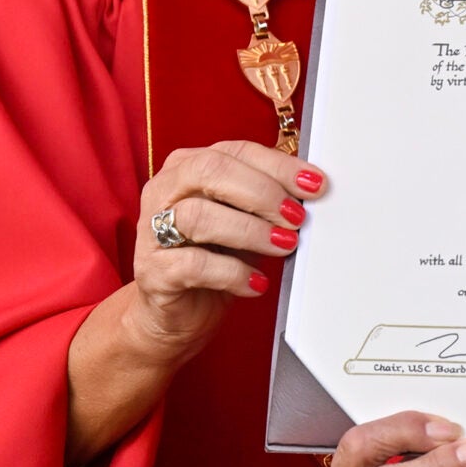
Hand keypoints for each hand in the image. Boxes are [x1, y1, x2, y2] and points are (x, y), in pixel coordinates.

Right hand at [126, 141, 319, 360]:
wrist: (177, 314)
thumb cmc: (213, 259)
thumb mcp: (244, 222)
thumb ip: (266, 202)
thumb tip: (309, 191)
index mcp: (187, 168)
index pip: (235, 151)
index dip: (277, 166)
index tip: (314, 184)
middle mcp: (164, 191)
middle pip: (210, 171)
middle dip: (262, 192)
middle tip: (296, 217)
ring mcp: (151, 231)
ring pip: (198, 215)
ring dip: (250, 230)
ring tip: (284, 246)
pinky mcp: (153, 272)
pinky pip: (194, 265)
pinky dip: (233, 273)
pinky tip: (256, 283)